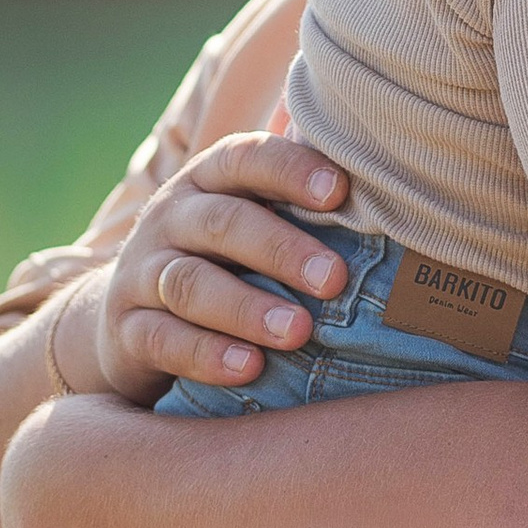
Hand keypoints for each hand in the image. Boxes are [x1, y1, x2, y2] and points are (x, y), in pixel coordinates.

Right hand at [92, 132, 352, 403]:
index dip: (291, 170)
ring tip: (298, 333)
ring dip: (246, 308)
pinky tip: (247, 368)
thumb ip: (303, 203)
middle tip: (334, 280)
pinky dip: (205, 354)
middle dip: (281, 249)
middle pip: (222, 223)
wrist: (125, 317)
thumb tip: (401, 187)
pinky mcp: (127, 330)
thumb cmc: (222, 261)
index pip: (246, 159)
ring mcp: (142, 274)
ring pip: (189, 284)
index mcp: (209, 181)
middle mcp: (170, 219)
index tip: (340, 192)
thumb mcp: (251, 223)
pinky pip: (161, 339)